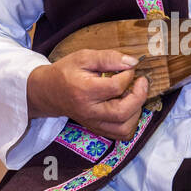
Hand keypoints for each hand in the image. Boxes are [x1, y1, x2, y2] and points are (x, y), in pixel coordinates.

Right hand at [26, 49, 148, 141]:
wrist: (49, 92)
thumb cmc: (67, 72)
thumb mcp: (84, 57)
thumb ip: (108, 58)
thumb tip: (132, 62)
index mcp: (84, 91)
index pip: (115, 87)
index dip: (128, 75)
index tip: (129, 67)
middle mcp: (89, 111)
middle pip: (122, 112)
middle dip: (139, 96)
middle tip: (141, 82)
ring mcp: (93, 123)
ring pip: (124, 128)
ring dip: (136, 111)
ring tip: (133, 95)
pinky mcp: (97, 129)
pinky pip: (121, 134)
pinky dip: (131, 121)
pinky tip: (128, 106)